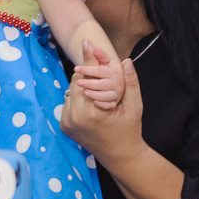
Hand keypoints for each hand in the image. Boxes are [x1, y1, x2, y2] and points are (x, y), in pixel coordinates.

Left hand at [60, 40, 145, 169]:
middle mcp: (74, 117)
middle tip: (93, 63)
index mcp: (91, 112)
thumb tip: (126, 61)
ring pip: (71, 93)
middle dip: (85, 73)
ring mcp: (67, 123)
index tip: (87, 42)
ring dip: (80, 86)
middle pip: (75, 83)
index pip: (85, 77)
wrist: (120, 156)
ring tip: (92, 83)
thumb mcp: (134, 106)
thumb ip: (130, 83)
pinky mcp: (64, 126)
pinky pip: (69, 103)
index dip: (88, 60)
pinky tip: (89, 98)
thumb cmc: (129, 130)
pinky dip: (78, 98)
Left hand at [72, 43, 124, 109]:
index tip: (76, 69)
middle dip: (90, 83)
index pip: (100, 70)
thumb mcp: (106, 63)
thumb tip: (86, 41)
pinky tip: (94, 103)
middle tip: (78, 82)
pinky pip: (109, 105)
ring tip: (84, 92)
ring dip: (95, 93)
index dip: (88, 69)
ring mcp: (117, 94)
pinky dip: (103, 104)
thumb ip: (97, 55)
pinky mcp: (114, 104)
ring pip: (106, 95)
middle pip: (103, 83)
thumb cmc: (108, 71)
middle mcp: (119, 82)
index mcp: (116, 69)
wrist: (118, 88)